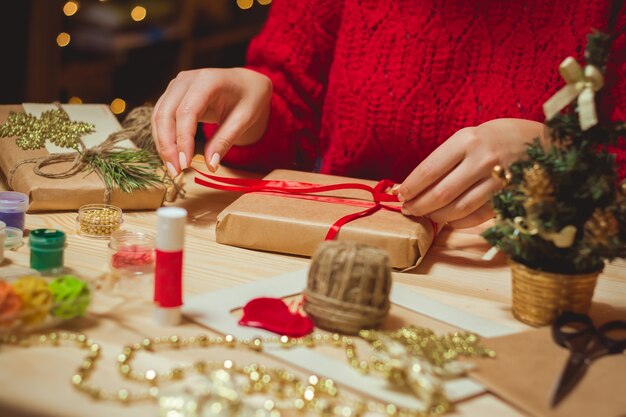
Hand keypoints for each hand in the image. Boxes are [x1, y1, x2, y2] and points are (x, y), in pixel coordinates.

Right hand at [151, 67, 271, 175]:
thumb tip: (210, 165)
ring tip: (172, 168)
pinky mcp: (172, 94)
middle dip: (167, 145)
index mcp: (208, 81)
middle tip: (175, 171)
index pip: (187, 112)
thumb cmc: (249, 98)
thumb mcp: (244, 119)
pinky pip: (161, 116)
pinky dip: (163, 137)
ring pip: (159, 115)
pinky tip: (171, 155)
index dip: (183, 140)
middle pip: (165, 113)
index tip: (185, 164)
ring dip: (162, 144)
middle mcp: (186, 79)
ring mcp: (176, 85)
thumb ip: (225, 141)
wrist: (246, 83)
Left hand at [397, 118, 544, 227]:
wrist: (545, 142)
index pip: (429, 170)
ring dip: (437, 216)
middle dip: (419, 205)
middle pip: (441, 193)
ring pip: (458, 208)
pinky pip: (477, 216)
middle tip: (408, 210)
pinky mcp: (508, 197)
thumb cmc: (500, 138)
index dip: (411, 187)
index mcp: (467, 140)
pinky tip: (449, 220)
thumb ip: (448, 158)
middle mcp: (482, 159)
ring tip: (426, 215)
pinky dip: (459, 222)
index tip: (401, 195)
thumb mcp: (472, 136)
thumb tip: (416, 184)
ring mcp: (497, 180)